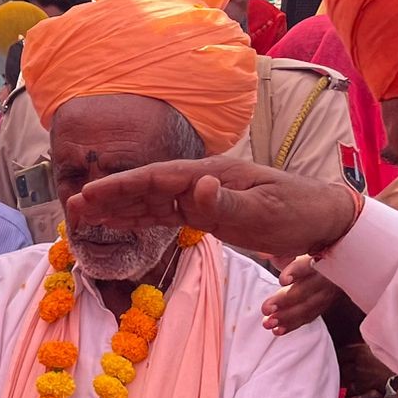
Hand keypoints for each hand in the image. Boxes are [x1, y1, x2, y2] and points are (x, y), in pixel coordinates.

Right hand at [64, 156, 360, 259]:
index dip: (122, 186)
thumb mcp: (264, 213)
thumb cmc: (297, 213)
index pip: (158, 178)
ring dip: (118, 207)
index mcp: (212, 175)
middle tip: (72, 205)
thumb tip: (195, 184)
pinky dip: (139, 218)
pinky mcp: (207, 212)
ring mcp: (203, 195)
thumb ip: (226, 202)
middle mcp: (202, 181)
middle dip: (109, 195)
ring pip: (151, 200)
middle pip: (147, 186)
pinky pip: (165, 214)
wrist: (325, 218)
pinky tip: (120, 223)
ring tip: (84, 214)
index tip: (91, 193)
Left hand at [263, 255, 337, 335]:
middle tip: (265, 308)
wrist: (331, 261)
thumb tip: (262, 252)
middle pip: (305, 290)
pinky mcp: (322, 305)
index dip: (296, 272)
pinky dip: (292, 325)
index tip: (283, 280)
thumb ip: (278, 251)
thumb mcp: (295, 247)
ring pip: (307, 307)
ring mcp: (325, 293)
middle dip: (284, 301)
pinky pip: (308, 317)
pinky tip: (277, 330)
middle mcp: (324, 276)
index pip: (307, 264)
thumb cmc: (306, 252)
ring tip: (268, 323)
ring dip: (286, 318)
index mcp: (317, 257)